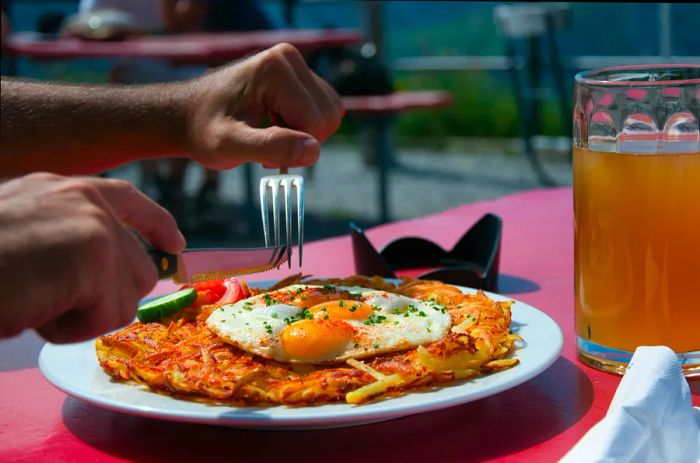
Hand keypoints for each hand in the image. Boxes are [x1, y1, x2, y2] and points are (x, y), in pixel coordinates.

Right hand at [0, 173, 185, 342]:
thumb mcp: (25, 234)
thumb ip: (68, 239)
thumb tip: (110, 268)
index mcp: (65, 189)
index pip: (130, 200)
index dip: (157, 224)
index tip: (176, 245)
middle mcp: (86, 200)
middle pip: (140, 267)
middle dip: (104, 298)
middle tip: (49, 299)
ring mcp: (94, 225)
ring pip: (128, 296)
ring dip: (83, 314)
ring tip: (34, 300)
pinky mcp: (94, 257)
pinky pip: (108, 315)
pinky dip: (71, 329)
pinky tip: (34, 310)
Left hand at [185, 43, 344, 169]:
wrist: (188, 116)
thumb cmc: (203, 131)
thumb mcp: (230, 146)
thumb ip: (271, 148)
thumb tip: (313, 150)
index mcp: (275, 69)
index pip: (315, 123)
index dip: (294, 148)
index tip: (261, 154)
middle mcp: (290, 58)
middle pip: (328, 117)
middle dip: (301, 141)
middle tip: (264, 146)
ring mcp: (297, 65)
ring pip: (331, 115)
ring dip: (304, 136)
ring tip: (268, 136)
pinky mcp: (300, 77)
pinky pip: (325, 111)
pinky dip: (305, 128)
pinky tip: (275, 128)